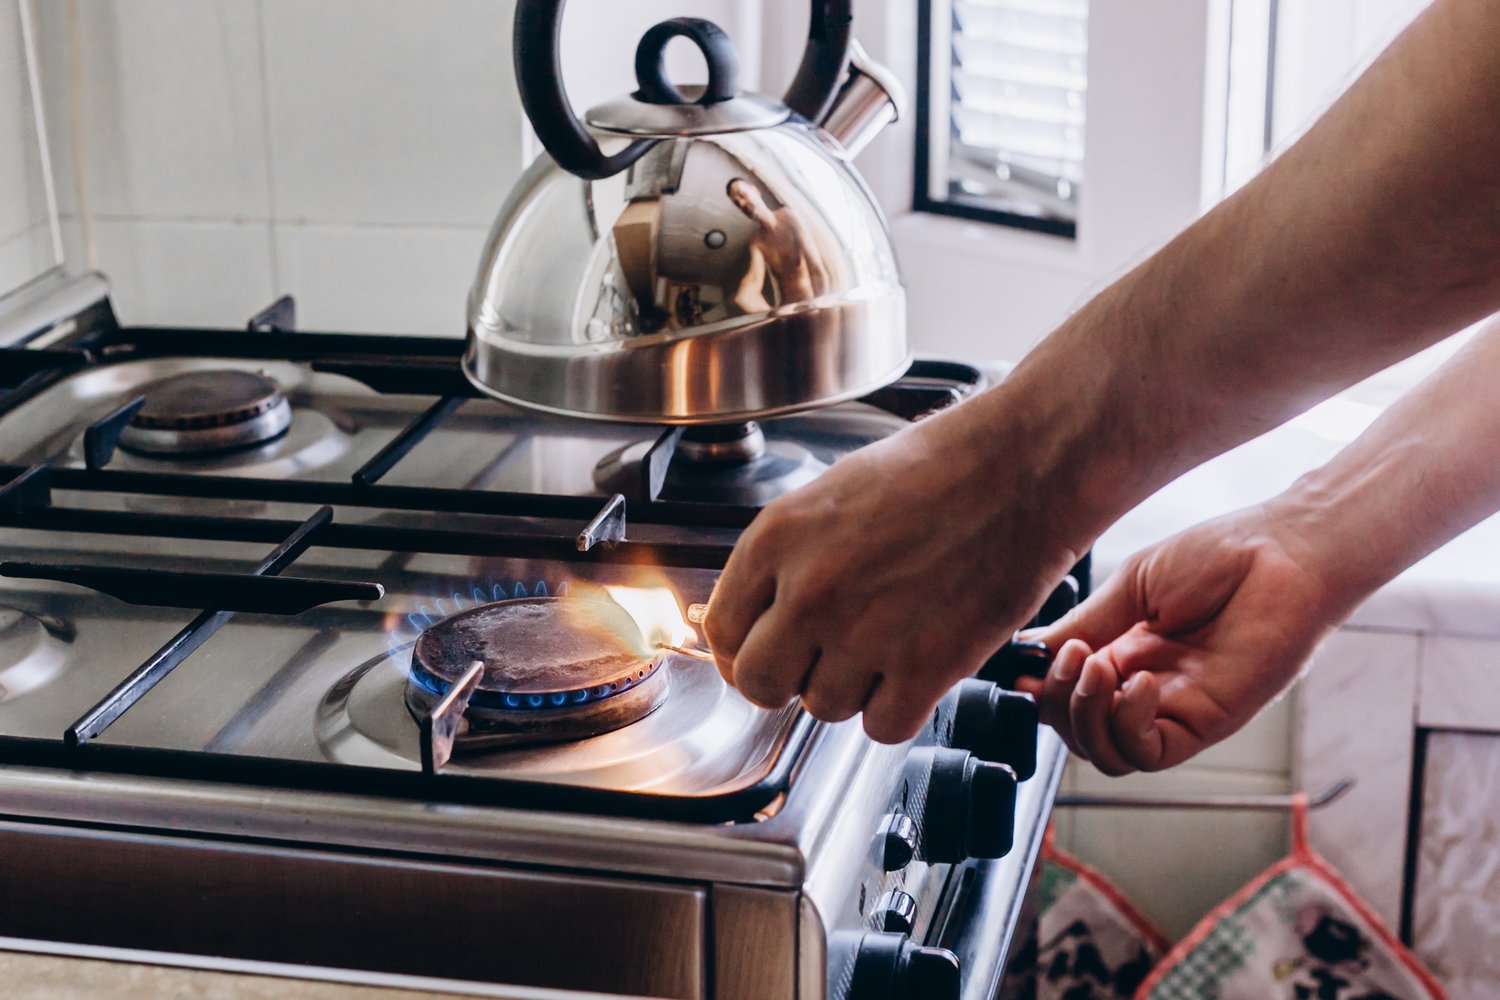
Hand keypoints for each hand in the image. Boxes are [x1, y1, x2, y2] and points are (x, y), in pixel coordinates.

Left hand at [704, 409, 1083, 743]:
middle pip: (761, 684)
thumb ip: (789, 558)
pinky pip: (881, 728)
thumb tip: (764, 615)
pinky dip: (898, 710)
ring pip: (823, 708)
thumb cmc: (941, 469)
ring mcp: (866, 633)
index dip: (745, 649)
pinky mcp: (925, 667)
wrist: (1023, 468)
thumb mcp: (835, 493)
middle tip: (822, 659)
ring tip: (888, 643)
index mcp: (778, 538)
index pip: (721, 631)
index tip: (766, 652)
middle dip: (789, 679)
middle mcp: (811, 590)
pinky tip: (915, 670)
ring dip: (852, 689)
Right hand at [1017, 503, 1334, 774]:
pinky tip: (1139, 683)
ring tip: (1097, 667)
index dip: (1039, 691)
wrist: (1282, 553)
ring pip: (1105, 753)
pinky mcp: (1204, 723)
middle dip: (1058, 700)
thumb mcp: (1131, 584)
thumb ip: (1083, 624)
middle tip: (1070, 659)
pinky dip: (1128, 725)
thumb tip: (1031, 652)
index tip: (1021, 672)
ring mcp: (1173, 708)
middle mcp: (1142, 686)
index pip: (1065, 694)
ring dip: (1086, 716)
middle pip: (1076, 730)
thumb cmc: (1220, 556)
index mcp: (1122, 651)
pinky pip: (1148, 753)